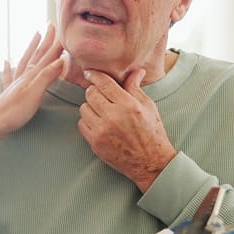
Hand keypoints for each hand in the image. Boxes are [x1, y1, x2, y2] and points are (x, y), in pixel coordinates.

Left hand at [0, 26, 65, 163]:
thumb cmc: (15, 111)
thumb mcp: (35, 93)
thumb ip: (47, 76)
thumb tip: (61, 59)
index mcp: (31, 76)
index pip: (47, 56)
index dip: (56, 44)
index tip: (64, 31)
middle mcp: (23, 76)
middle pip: (37, 54)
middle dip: (46, 40)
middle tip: (52, 25)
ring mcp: (15, 83)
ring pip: (25, 60)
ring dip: (31, 47)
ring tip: (36, 35)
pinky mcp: (8, 92)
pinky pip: (8, 75)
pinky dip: (8, 67)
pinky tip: (6, 61)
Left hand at [78, 68, 176, 191]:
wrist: (150, 162)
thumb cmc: (152, 133)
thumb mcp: (148, 107)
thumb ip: (136, 88)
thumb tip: (135, 71)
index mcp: (128, 105)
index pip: (104, 83)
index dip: (94, 75)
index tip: (90, 73)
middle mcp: (113, 116)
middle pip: (90, 94)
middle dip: (94, 91)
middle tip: (101, 95)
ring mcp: (102, 130)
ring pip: (84, 108)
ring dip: (90, 107)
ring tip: (102, 111)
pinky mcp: (95, 142)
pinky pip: (81, 124)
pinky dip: (87, 121)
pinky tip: (98, 123)